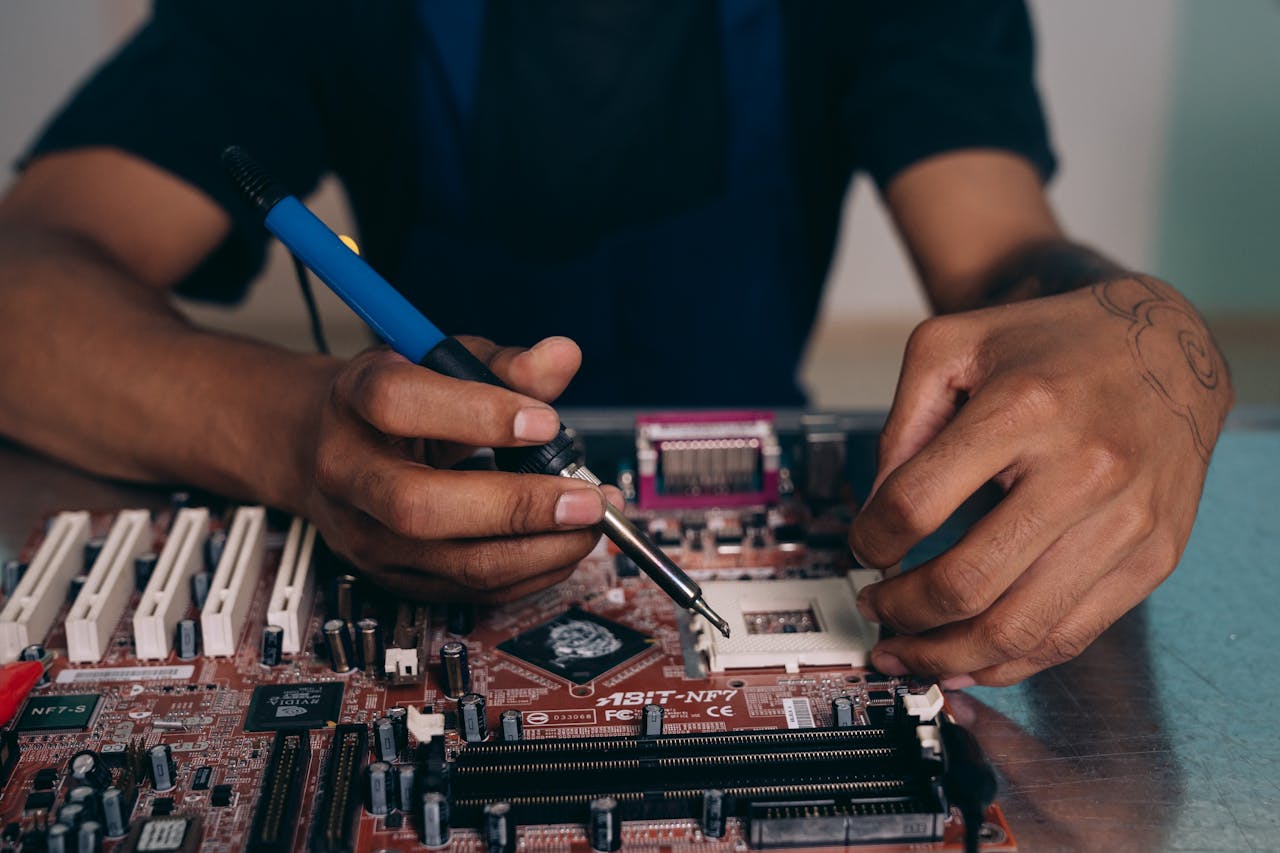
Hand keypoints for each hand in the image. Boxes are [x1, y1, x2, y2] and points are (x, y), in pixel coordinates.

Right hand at [296, 335, 619, 602]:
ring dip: (540, 549)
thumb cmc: (400, 402)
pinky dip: (532, 572)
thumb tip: (563, 357)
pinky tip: (567, 544)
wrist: (333, 449)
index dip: (476, 413)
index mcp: (353, 401)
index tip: (546, 423)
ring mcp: (367, 536)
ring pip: (454, 562)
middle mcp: (348, 474)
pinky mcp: (395, 578)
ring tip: (593, 522)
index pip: (399, 404)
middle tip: (587, 498)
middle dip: (517, 507)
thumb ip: (505, 364)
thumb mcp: (444, 363)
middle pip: (420, 506)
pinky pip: (472, 590)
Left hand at [850, 276, 1232, 685]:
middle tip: (874, 612)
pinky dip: (1010, 662)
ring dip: (947, 656)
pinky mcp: (1153, 557)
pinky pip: (1072, 635)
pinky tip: (969, 660)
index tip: (862, 548)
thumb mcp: (951, 347)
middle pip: (967, 582)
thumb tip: (875, 519)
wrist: (1167, 350)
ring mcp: (1126, 521)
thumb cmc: (1049, 346)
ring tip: (908, 655)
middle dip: (902, 612)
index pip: (915, 504)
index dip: (871, 540)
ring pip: (1019, 627)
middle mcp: (1084, 469)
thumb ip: (901, 427)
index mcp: (1023, 408)